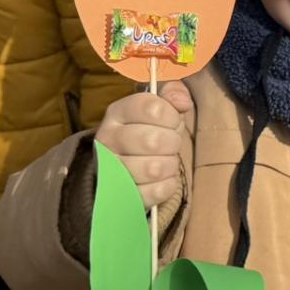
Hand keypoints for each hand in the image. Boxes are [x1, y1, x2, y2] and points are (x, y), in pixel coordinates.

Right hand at [93, 82, 191, 209]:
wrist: (124, 166)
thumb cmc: (149, 131)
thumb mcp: (159, 106)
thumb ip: (172, 94)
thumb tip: (182, 101)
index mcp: (118, 112)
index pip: (152, 107)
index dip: (171, 116)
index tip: (172, 121)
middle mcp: (107, 139)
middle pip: (153, 140)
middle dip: (172, 143)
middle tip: (170, 144)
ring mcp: (109, 169)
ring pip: (154, 169)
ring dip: (169, 165)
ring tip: (166, 161)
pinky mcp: (120, 195)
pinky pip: (155, 192)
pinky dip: (167, 186)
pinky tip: (162, 179)